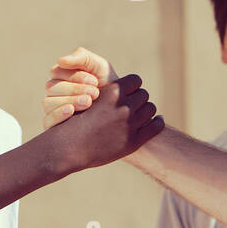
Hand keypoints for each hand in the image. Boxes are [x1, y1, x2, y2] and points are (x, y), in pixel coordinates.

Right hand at [42, 47, 118, 128]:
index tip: (95, 81)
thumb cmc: (108, 85)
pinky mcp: (53, 124)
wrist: (118, 108)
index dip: (76, 76)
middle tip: (95, 93)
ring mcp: (52, 108)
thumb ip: (82, 58)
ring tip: (88, 102)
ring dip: (69, 100)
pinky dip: (57, 114)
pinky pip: (47, 120)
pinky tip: (71, 110)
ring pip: (48, 102)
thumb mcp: (100, 67)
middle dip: (75, 89)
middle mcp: (54, 91)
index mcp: (61, 75)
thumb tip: (60, 60)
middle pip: (52, 87)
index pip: (57, 72)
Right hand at [49, 73, 163, 171]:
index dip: (132, 85)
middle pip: (144, 94)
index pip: (135, 80)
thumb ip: (107, 92)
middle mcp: (123, 107)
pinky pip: (157, 126)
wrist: (69, 148)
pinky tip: (156, 121)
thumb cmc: (74, 121)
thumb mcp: (88, 98)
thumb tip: (121, 84)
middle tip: (133, 104)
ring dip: (146, 110)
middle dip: (138, 98)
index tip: (129, 90)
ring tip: (140, 114)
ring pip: (151, 108)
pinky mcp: (134, 141)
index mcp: (112, 93)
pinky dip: (157, 122)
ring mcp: (130, 125)